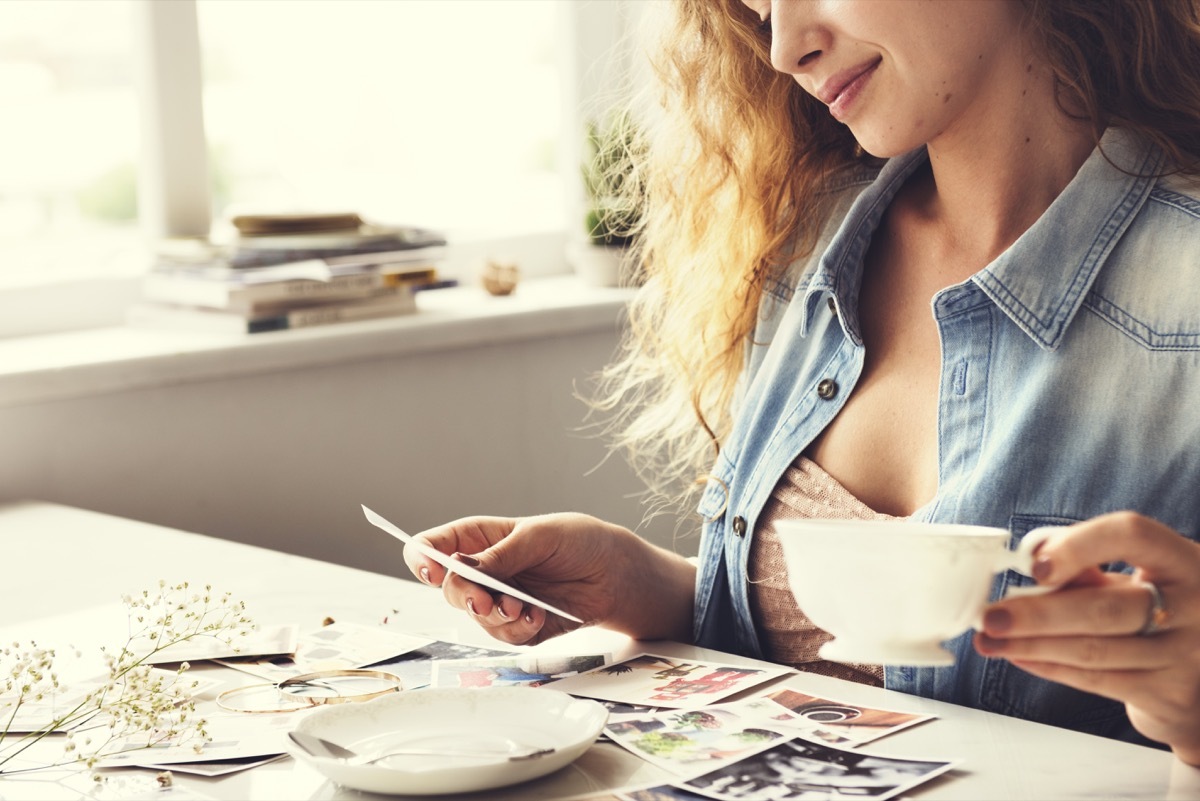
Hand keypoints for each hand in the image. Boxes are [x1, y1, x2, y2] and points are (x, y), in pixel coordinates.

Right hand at [403, 513, 694, 646]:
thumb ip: (502, 554)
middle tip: (487, 600)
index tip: (434, 569)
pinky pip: (503, 636)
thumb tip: (462, 566)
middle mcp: (482, 571)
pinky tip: (540, 615)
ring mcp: (498, 600)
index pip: (432, 547)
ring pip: (474, 617)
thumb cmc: (580, 541)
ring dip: (497, 616)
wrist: (616, 574)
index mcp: (479, 539)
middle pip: (447, 588)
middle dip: (464, 596)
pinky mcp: (518, 626)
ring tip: (527, 607)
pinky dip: (519, 629)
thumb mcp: (541, 536)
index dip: (422, 558)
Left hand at [974, 511, 1199, 763]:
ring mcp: (1184, 654)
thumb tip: (1030, 559)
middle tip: (991, 617)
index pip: (1131, 534)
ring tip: (990, 640)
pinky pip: (1096, 680)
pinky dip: (1050, 667)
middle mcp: (1192, 606)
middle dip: (1036, 614)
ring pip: (1093, 650)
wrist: (1199, 674)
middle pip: (1104, 608)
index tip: (1034, 565)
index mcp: (1181, 560)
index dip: (1078, 547)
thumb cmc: (1154, 608)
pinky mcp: (1168, 693)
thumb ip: (1088, 565)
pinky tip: (1020, 657)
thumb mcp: (1133, 577)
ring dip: (1030, 646)